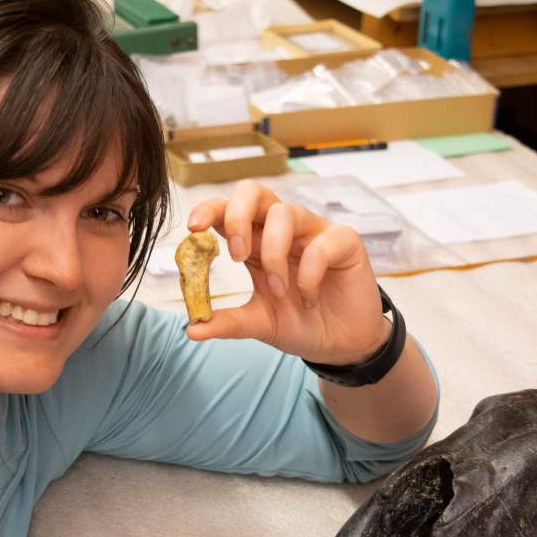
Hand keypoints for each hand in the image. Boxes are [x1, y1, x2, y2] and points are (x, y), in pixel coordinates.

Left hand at [184, 180, 388, 365]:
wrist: (340, 344)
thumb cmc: (300, 323)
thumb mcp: (259, 324)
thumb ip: (228, 323)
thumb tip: (192, 329)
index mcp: (256, 242)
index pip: (228, 211)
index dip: (210, 210)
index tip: (193, 228)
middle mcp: (282, 230)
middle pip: (254, 192)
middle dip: (238, 215)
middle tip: (236, 255)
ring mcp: (313, 232)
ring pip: (286, 212)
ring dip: (274, 254)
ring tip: (279, 291)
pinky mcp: (344, 242)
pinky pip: (321, 244)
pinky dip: (310, 274)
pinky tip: (311, 299)